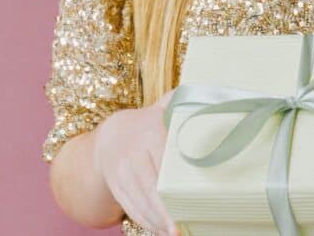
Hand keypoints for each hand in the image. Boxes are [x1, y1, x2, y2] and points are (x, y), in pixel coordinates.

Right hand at [92, 89, 180, 235]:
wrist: (109, 136)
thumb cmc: (145, 126)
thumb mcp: (159, 110)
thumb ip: (178, 102)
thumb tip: (204, 91)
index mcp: (149, 131)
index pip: (163, 162)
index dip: (174, 186)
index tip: (188, 203)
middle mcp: (131, 152)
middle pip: (150, 187)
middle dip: (165, 211)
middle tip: (180, 229)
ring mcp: (120, 171)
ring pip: (138, 200)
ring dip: (156, 221)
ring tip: (174, 233)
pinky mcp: (114, 186)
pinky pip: (129, 206)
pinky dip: (144, 221)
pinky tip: (158, 229)